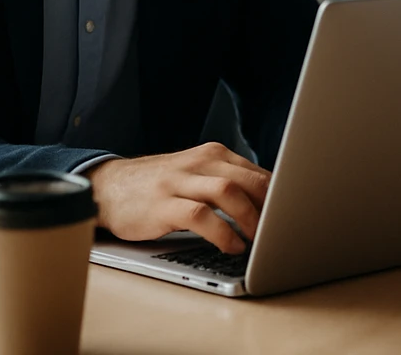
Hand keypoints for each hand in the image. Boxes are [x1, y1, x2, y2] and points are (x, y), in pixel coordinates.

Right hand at [85, 142, 270, 253]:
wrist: (108, 187)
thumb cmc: (160, 186)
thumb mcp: (196, 175)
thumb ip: (227, 182)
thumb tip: (270, 204)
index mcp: (213, 154)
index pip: (258, 172)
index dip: (279, 196)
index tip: (291, 217)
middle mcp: (199, 163)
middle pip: (248, 179)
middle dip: (271, 206)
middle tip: (280, 230)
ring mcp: (179, 182)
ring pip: (227, 192)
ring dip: (250, 218)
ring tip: (259, 239)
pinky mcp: (162, 205)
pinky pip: (200, 216)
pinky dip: (221, 232)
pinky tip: (230, 246)